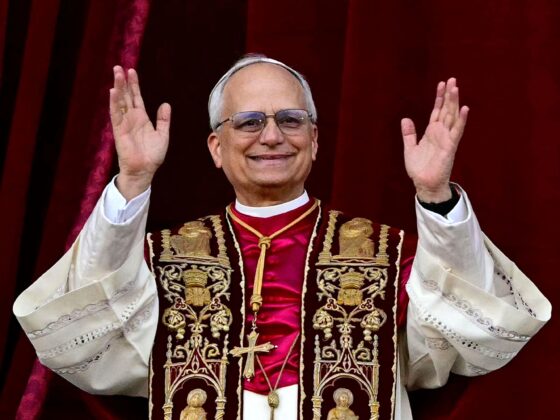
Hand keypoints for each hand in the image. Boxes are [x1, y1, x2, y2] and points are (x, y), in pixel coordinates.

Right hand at [109, 66, 170, 200]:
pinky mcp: (119, 130)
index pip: (136, 97)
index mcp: (141, 118)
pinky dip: (114, 103)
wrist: (145, 170)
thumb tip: (166, 104)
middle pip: (126, 95)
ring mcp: (124, 123)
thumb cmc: (152, 155)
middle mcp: (131, 118)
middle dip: (123, 81)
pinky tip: (113, 92)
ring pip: (120, 101)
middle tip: (118, 67)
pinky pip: (116, 114)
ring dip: (118, 87)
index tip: (131, 71)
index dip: (134, 84)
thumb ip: (163, 120)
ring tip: (116, 73)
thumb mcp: (162, 135)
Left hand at [401, 78, 468, 202]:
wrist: (424, 184)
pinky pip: (457, 131)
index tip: (442, 84)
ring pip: (452, 117)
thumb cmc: (419, 169)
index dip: (439, 97)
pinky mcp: (450, 146)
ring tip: (456, 88)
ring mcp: (447, 138)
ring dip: (454, 102)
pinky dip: (461, 120)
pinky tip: (464, 109)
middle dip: (449, 95)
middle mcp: (441, 133)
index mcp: (432, 132)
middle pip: (446, 110)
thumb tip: (405, 119)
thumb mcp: (410, 148)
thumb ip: (409, 134)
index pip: (437, 111)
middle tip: (452, 79)